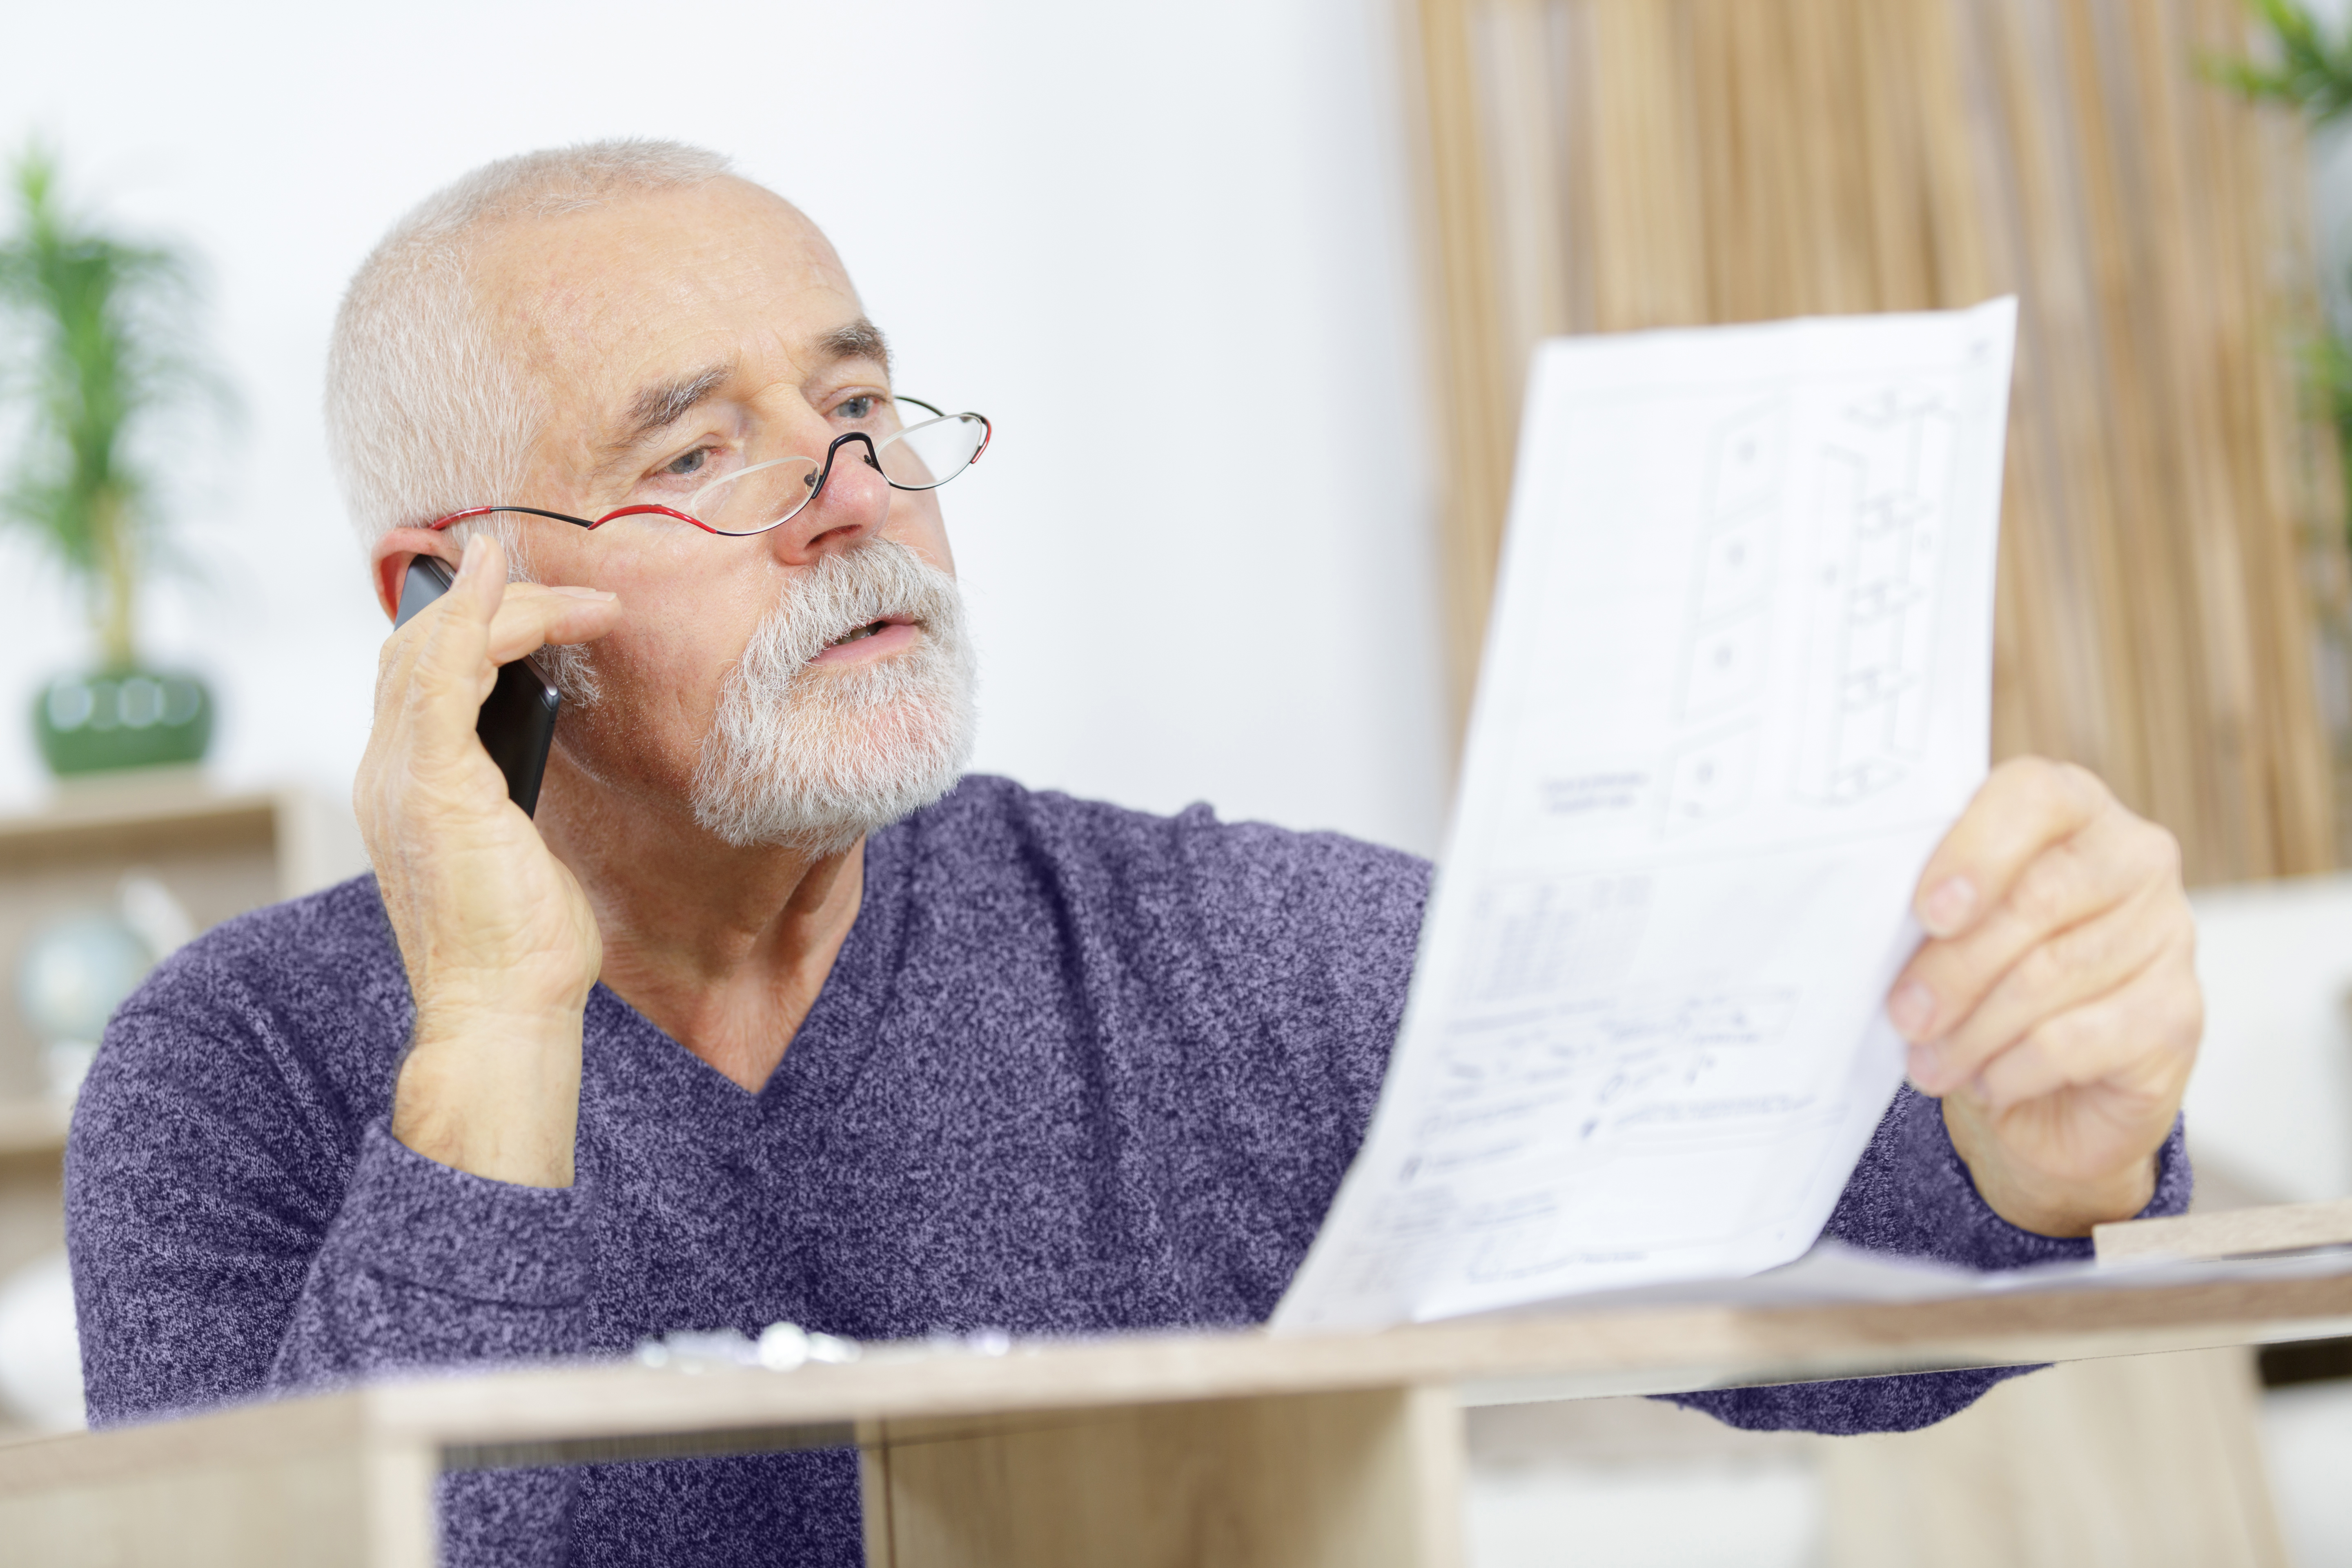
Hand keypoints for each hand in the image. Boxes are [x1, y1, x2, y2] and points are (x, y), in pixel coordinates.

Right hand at [354, 535, 620, 1186]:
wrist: (502, 1011)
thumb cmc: (519, 948)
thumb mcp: (517, 851)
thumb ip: (511, 795)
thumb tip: (532, 759)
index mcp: (404, 791)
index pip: (418, 679)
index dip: (470, 628)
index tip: (540, 609)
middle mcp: (385, 774)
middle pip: (419, 649)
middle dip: (499, 608)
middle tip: (579, 602)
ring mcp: (401, 776)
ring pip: (431, 648)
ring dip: (506, 606)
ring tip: (575, 594)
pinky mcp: (434, 781)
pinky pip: (443, 672)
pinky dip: (472, 616)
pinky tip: (499, 578)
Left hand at [1886, 758, 2200, 1235]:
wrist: (2054, 1087)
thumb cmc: (1986, 980)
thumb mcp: (1947, 930)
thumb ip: (1926, 904)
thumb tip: (1863, 920)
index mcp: (2074, 810)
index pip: (2035, 797)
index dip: (1976, 851)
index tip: (1927, 911)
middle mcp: (2135, 860)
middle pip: (2038, 899)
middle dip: (1955, 967)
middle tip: (1905, 1015)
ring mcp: (2168, 936)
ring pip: (2050, 976)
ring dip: (1972, 1030)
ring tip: (1928, 1061)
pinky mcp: (2177, 1015)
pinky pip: (2075, 1040)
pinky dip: (2013, 1068)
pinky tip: (1986, 1082)